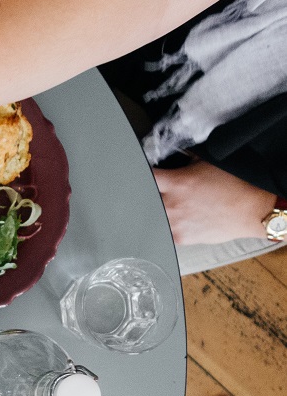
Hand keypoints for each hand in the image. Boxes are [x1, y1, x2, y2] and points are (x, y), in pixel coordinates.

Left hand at [153, 160, 275, 246]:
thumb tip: (175, 157)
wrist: (253, 211)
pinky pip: (165, 231)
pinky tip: (178, 221)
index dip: (141, 174)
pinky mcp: (180, 238)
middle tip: (157, 193)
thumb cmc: (236, 186)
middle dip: (149, 195)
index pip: (146, 176)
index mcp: (176, 183)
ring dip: (158, 212)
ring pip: (153, 218)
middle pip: (145, 199)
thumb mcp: (208, 164)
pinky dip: (168, 226)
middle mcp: (171, 204)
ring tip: (171, 208)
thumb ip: (186, 162)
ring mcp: (174, 223)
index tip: (141, 174)